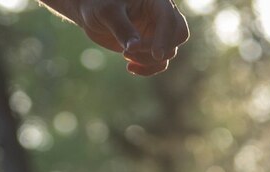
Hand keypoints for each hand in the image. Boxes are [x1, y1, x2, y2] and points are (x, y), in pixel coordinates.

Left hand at [66, 0, 189, 75]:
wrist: (90, 11)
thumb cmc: (97, 4)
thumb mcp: (107, 13)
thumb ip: (122, 28)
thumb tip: (134, 47)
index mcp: (155, 0)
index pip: (169, 18)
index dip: (165, 37)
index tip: (157, 55)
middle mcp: (160, 14)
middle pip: (179, 34)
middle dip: (159, 49)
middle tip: (131, 51)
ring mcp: (156, 31)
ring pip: (169, 52)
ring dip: (149, 60)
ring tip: (124, 55)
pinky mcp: (149, 45)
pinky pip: (158, 62)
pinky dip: (147, 68)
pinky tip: (130, 67)